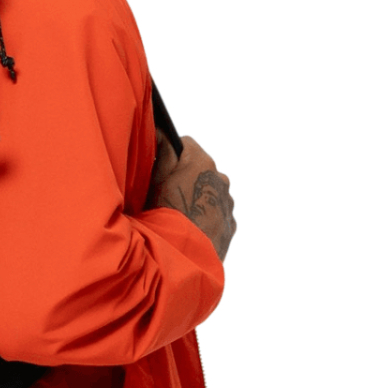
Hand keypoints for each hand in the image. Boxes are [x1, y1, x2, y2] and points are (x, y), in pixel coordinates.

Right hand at [149, 130, 235, 260]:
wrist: (185, 256)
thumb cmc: (167, 214)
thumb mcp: (156, 180)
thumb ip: (162, 151)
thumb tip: (162, 131)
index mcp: (202, 162)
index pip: (186, 144)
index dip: (170, 153)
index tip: (159, 167)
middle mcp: (220, 178)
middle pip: (199, 168)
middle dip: (184, 176)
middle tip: (165, 194)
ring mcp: (227, 203)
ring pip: (209, 192)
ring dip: (197, 197)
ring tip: (178, 214)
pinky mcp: (230, 225)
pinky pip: (216, 213)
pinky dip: (205, 216)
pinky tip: (190, 228)